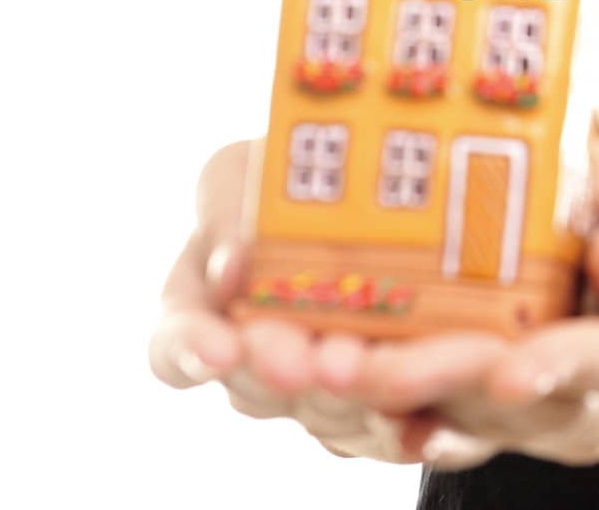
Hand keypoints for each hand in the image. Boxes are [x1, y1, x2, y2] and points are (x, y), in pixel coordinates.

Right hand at [146, 137, 440, 461]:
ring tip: (360, 366)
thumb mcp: (248, 170)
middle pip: (257, 389)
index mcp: (209, 314)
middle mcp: (265, 364)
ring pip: (328, 412)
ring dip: (342, 395)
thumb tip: (231, 268)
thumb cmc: (292, 174)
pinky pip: (396, 427)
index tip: (219, 347)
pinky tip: (421, 420)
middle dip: (277, 370)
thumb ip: (226, 207)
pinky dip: (405, 423)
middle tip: (297, 362)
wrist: (401, 184)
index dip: (192, 352)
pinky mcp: (396, 406)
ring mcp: (328, 391)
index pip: (177, 350)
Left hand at [345, 135, 598, 469]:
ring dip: (408, 402)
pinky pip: (457, 432)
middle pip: (543, 406)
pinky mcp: (515, 426)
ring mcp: (573, 419)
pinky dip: (397, 412)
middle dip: (450, 385)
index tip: (510, 370)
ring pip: (490, 428)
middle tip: (370, 366)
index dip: (570, 364)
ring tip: (331, 367)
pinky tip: (340, 395)